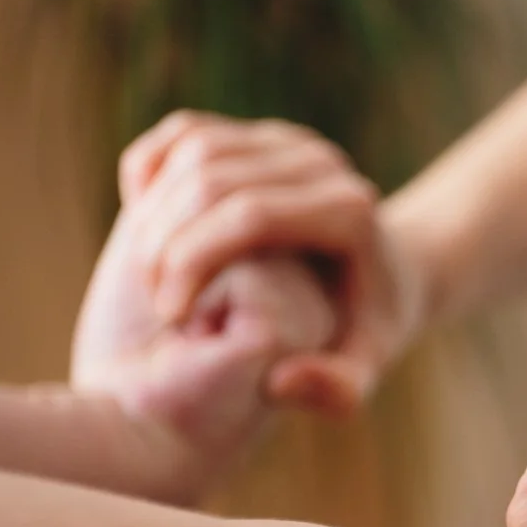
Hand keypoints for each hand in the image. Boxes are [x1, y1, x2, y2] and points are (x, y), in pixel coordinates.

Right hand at [119, 112, 426, 417]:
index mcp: (347, 212)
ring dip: (154, 209)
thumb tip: (279, 380)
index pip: (250, 216)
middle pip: (214, 178)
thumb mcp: (363, 370)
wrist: (383, 271)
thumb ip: (335, 392)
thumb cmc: (363, 328)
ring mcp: (287, 141)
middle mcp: (320, 164)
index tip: (171, 318)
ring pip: (194, 149)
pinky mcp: (254, 135)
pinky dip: (149, 170)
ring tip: (147, 272)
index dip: (194, 261)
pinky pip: (183, 134)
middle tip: (153, 299)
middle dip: (166, 239)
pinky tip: (143, 225)